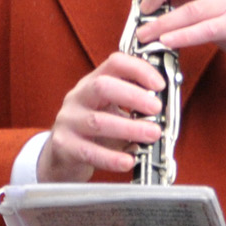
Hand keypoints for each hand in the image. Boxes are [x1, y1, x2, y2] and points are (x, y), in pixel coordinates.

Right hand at [39, 51, 167, 180]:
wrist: (61, 157)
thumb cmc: (94, 132)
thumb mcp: (111, 111)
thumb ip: (134, 107)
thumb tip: (164, 109)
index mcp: (92, 83)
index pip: (114, 64)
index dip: (138, 69)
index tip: (159, 85)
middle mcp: (78, 97)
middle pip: (102, 86)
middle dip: (133, 96)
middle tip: (156, 109)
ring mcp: (69, 121)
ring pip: (98, 121)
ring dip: (129, 128)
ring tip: (152, 135)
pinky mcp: (64, 145)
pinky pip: (89, 151)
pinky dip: (111, 158)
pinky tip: (128, 161)